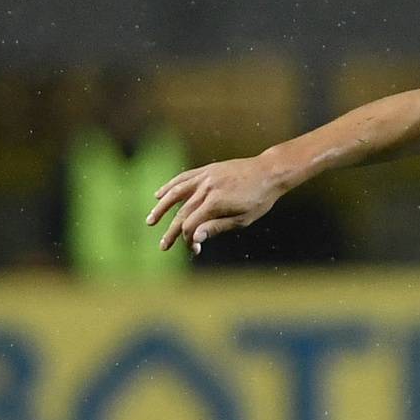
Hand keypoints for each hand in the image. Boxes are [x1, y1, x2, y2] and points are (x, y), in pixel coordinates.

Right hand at [145, 154, 287, 253]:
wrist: (268, 172)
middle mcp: (205, 189)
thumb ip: (217, 227)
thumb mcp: (242, 219)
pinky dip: (169, 187)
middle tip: (163, 247)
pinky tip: (159, 195)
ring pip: (175, 193)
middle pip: (182, 213)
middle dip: (172, 232)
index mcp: (215, 203)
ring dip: (161, 208)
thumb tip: (195, 238)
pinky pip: (182, 178)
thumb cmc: (259, 200)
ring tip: (151, 221)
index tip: (193, 249)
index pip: (191, 225)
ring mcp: (204, 177)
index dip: (188, 239)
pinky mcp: (205, 170)